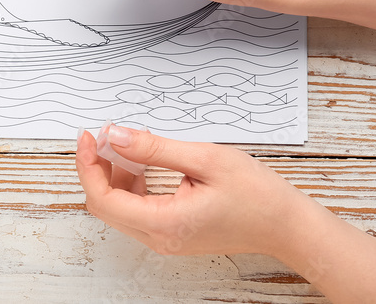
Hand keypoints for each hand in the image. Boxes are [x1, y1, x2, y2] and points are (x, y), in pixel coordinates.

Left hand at [75, 125, 315, 256]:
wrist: (287, 225)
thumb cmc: (256, 194)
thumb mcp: (204, 158)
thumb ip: (154, 149)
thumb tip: (115, 136)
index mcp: (165, 223)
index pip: (103, 199)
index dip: (88, 166)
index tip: (88, 137)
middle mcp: (160, 238)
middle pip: (105, 206)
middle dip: (97, 168)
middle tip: (103, 136)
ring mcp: (166, 239)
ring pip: (119, 209)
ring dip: (114, 175)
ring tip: (126, 144)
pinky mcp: (173, 234)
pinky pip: (138, 211)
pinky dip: (131, 185)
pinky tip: (143, 163)